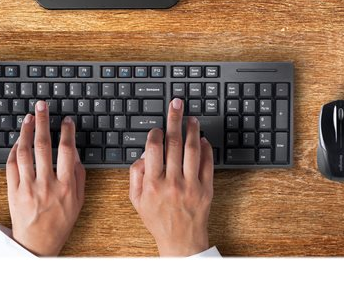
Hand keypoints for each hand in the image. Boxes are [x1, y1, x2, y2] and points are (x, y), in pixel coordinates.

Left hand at [6, 100, 85, 255]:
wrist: (37, 243)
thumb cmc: (60, 221)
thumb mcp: (78, 200)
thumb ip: (78, 174)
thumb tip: (74, 151)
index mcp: (65, 186)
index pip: (66, 151)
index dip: (67, 132)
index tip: (66, 120)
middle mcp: (46, 185)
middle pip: (43, 146)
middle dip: (43, 121)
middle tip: (42, 106)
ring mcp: (27, 188)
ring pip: (24, 153)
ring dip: (26, 131)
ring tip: (29, 118)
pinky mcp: (13, 191)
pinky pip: (11, 166)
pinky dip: (14, 150)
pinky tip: (18, 140)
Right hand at [129, 98, 213, 255]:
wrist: (181, 241)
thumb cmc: (157, 219)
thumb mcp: (136, 199)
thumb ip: (136, 174)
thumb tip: (144, 154)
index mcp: (153, 183)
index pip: (154, 148)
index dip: (156, 133)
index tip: (157, 128)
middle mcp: (172, 182)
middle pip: (174, 142)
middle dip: (174, 119)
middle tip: (176, 104)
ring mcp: (191, 185)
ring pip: (193, 149)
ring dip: (192, 129)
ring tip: (191, 117)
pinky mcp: (206, 188)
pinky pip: (207, 163)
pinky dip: (206, 148)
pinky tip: (203, 139)